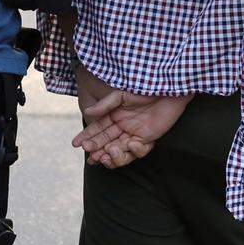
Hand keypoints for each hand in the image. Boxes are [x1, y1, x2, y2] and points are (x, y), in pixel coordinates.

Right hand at [74, 66, 190, 167]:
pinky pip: (138, 151)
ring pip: (120, 151)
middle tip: (90, 154)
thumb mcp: (122, 94)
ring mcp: (135, 134)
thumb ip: (105, 105)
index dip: (87, 136)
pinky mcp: (148, 139)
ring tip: (108, 153)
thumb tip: (87, 112)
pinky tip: (131, 144)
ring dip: (113, 155)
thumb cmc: (144, 88)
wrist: (167, 89)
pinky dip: (134, 150)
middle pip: (106, 142)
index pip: (97, 128)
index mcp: (114, 115)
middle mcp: (122, 126)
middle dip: (97, 149)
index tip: (76, 144)